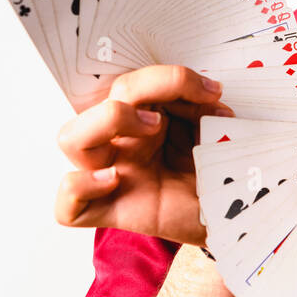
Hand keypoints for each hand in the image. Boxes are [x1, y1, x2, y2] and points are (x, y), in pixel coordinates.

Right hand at [54, 64, 234, 247]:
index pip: (137, 82)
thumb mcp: (216, 134)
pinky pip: (67, 206)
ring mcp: (113, 175)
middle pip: (105, 97)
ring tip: (154, 131)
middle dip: (144, 89)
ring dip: (107, 121)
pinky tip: (114, 180)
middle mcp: (124, 142)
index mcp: (146, 118)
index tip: (212, 92)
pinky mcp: (113, 211)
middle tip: (180, 110)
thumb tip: (208, 95)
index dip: (171, 78)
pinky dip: (79, 188)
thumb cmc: (217, 175)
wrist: (229, 217)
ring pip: (71, 138)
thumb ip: (205, 112)